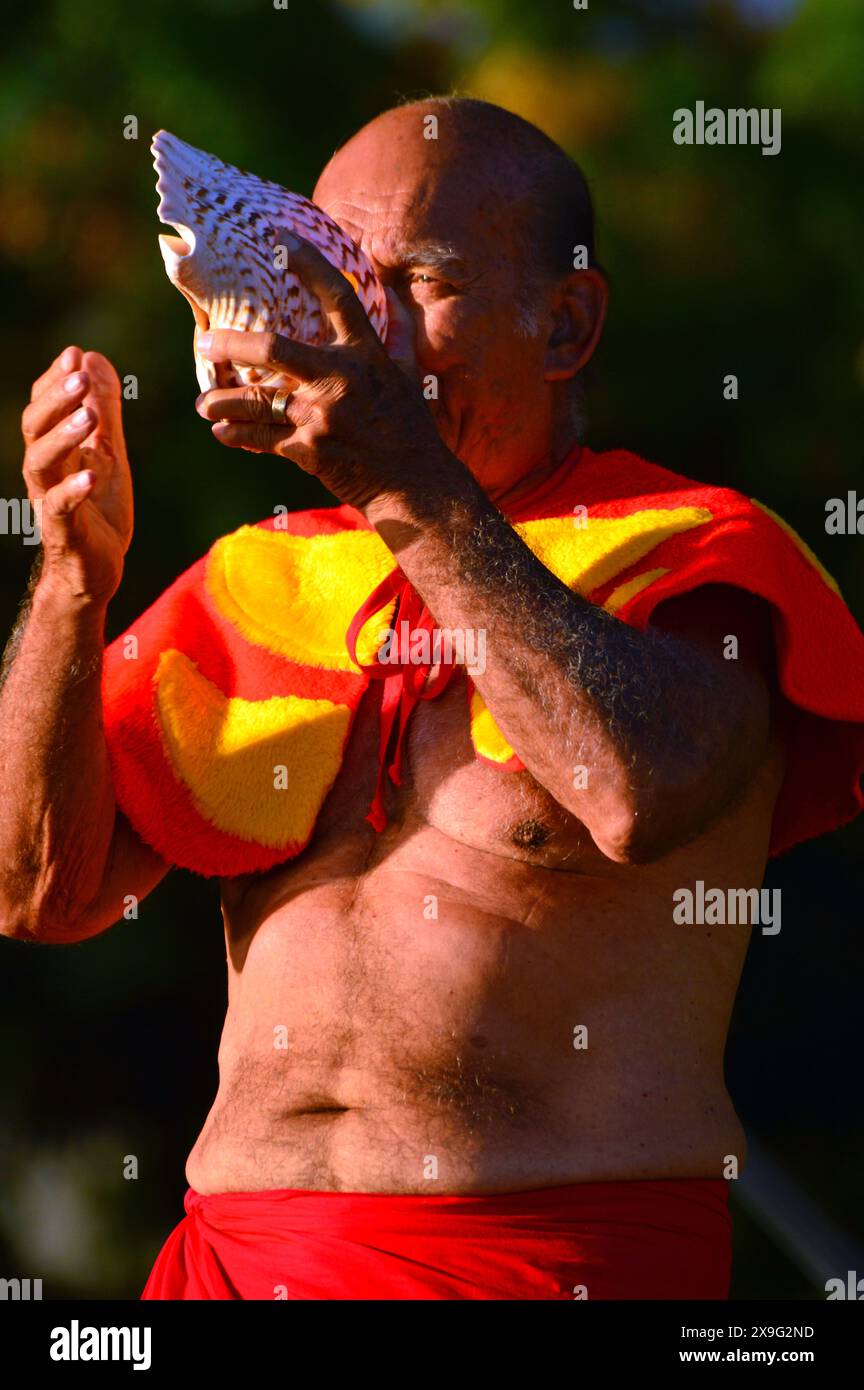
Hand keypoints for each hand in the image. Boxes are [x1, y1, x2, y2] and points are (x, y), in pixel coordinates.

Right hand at [21, 346, 133, 602]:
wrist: (96, 570)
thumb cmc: (98, 510)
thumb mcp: (108, 453)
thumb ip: (104, 411)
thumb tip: (95, 359)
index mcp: (55, 451)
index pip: (45, 407)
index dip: (55, 381)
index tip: (74, 354)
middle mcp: (45, 472)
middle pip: (34, 428)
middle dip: (55, 400)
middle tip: (77, 376)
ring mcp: (51, 500)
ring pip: (41, 462)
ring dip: (63, 436)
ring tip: (89, 416)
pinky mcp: (64, 531)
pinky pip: (61, 507)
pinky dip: (74, 489)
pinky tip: (91, 474)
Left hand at [194, 232, 458, 512]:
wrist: (415, 484)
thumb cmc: (410, 429)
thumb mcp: (408, 375)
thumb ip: (398, 335)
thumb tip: (396, 297)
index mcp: (365, 354)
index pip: (337, 297)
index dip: (309, 263)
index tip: (281, 238)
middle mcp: (341, 379)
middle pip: (275, 349)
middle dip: (234, 345)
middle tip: (205, 344)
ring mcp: (323, 415)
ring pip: (259, 402)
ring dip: (224, 402)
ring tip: (205, 403)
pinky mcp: (310, 450)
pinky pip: (263, 439)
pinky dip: (239, 435)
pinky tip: (222, 432)